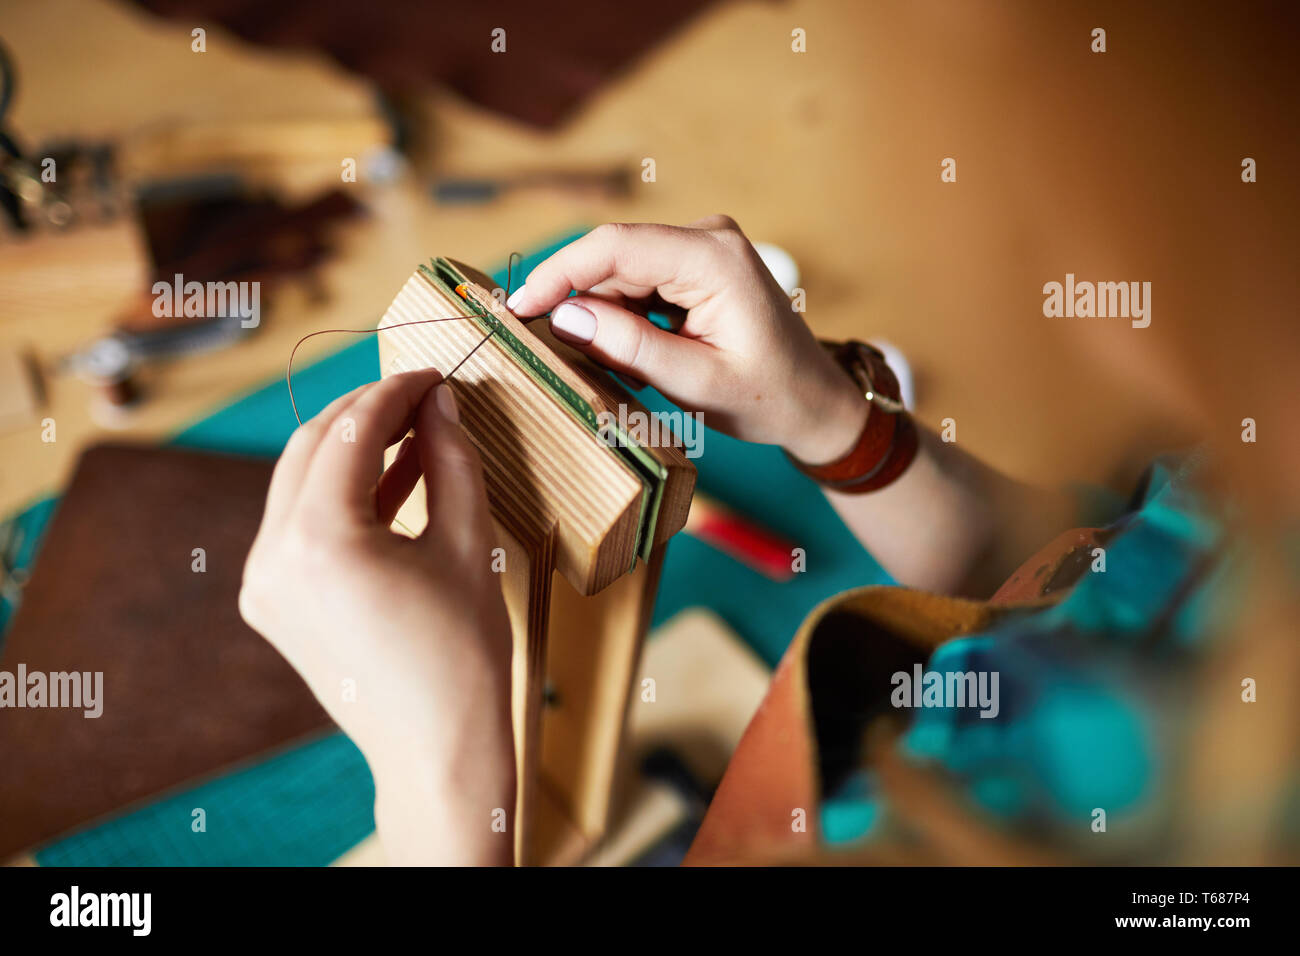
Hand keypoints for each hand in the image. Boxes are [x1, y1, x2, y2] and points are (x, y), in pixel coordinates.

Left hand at [239, 369, 514, 864]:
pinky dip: (340, 497)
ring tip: (414, 436)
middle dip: (367, 414)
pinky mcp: (270, 600)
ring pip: (298, 482)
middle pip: (313, 447)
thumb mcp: (469, 544)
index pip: (352, 433)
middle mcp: (273, 557)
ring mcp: (263, 582)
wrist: (435, 748)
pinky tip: (392, 483)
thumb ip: (451, 460)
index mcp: (321, 541)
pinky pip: (298, 525)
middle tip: (423, 398)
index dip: (396, 393)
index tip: (434, 374)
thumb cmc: (463, 653)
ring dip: (352, 451)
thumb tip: (441, 402)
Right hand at [506, 216, 867, 463]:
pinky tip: (636, 356)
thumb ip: (628, 347)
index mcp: (714, 258)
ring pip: (620, 272)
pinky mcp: (695, 264)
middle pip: (613, 259)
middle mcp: (707, 237)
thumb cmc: (768, 398)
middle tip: (557, 353)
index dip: (558, 274)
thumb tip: (564, 317)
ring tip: (619, 369)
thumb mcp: (695, 383)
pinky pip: (638, 282)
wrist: (815, 400)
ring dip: (603, 317)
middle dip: (577, 302)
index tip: (517, 309)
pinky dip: (623, 318)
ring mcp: (702, 247)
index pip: (614, 246)